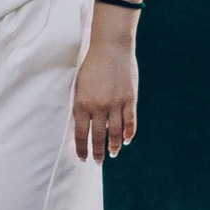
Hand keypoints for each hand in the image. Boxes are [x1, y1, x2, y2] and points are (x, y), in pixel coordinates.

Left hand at [73, 20, 139, 163]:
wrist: (111, 47)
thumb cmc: (92, 65)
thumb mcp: (79, 84)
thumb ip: (80, 105)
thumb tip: (82, 126)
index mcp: (82, 103)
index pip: (80, 134)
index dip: (81, 149)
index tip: (82, 158)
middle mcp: (98, 107)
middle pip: (98, 137)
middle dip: (97, 153)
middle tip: (98, 162)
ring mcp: (115, 104)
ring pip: (115, 133)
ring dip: (113, 146)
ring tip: (113, 153)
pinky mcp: (129, 100)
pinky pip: (130, 123)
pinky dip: (128, 134)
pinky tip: (126, 140)